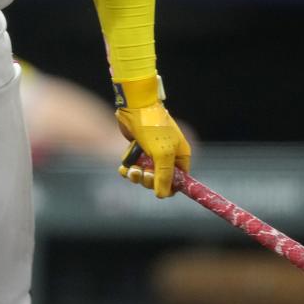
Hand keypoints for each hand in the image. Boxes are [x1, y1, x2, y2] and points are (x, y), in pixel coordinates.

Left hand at [114, 76, 190, 198]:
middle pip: (160, 180)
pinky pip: (134, 167)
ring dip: (137, 175)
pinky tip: (123, 168)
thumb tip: (163, 195)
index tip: (158, 190)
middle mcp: (167, 155)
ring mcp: (151, 153)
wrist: (134, 108)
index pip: (179, 180)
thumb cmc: (153, 129)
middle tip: (143, 174)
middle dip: (149, 180)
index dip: (169, 187)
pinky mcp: (137, 150)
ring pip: (145, 175)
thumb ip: (164, 176)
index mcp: (180, 156)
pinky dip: (128, 169)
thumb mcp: (163, 154)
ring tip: (131, 170)